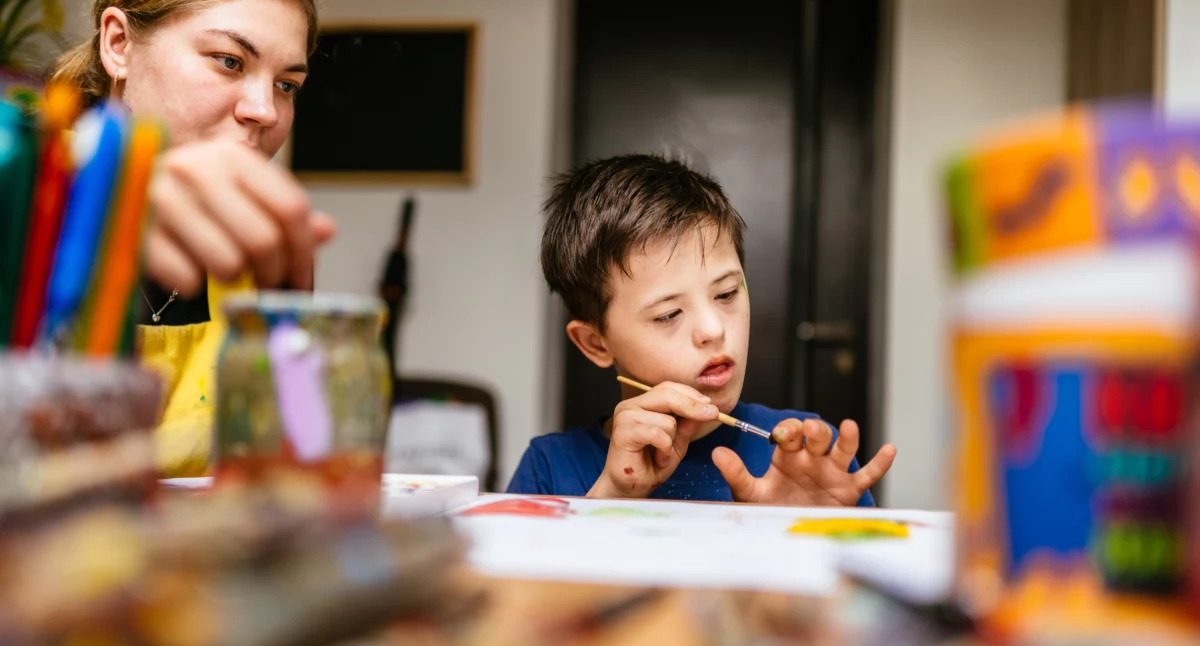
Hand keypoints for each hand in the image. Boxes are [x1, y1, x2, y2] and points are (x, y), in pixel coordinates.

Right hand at [142, 140, 336, 294]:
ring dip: (235, 281)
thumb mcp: (237, 194)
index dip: (304, 253)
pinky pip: (185, 276)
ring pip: (229, 261)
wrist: (112, 189)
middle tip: (268, 290)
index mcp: (233, 157)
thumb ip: (280, 212)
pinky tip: (190, 274)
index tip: (302, 281)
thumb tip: (326, 231)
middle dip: (273, 276)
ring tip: (227, 277)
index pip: (291, 207)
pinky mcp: (133, 229)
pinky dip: (194, 285)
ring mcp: (161, 196)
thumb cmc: (187, 197)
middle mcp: (197, 168)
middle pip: (264, 239)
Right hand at [588, 381, 718, 498]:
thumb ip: (688, 424)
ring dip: (672, 442)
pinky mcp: (623, 432)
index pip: (669, 388)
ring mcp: (625, 417)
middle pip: (667, 394)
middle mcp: (630, 406)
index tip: (712, 407)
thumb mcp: (677, 442)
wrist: (630, 489)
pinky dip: (664, 449)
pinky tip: (658, 460)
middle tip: (712, 415)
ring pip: (666, 420)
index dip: (691, 395)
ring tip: (663, 455)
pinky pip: (657, 434)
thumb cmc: (650, 465)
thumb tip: (707, 408)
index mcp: (642, 404)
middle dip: (692, 407)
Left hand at [713, 418, 895, 505]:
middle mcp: (812, 458)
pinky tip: (890, 449)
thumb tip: (716, 452)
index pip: (790, 433)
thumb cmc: (771, 509)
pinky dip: (879, 463)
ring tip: (849, 427)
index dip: (788, 430)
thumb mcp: (751, 493)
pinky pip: (867, 475)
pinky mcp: (849, 490)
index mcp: (788, 455)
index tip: (782, 435)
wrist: (788, 535)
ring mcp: (833, 472)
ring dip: (847, 438)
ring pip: (843, 450)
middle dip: (815, 431)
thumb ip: (737, 473)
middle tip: (809, 431)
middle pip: (818, 436)